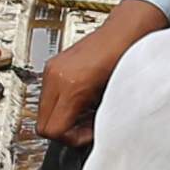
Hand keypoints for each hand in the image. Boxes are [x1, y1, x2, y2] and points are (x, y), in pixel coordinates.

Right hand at [32, 10, 147, 141]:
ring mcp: (52, 69)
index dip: (71, 139)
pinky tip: (82, 99)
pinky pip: (48, 96)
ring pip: (43, 112)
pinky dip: (62, 104)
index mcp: (72, 85)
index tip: (88, 134)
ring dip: (63, 117)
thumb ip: (97, 119)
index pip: (53, 130)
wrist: (126, 30)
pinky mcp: (53, 66)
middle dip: (65, 131)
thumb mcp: (114, 95)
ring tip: (87, 111)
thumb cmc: (127, 57)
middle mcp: (56, 76)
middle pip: (43, 124)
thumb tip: (89, 135)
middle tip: (87, 127)